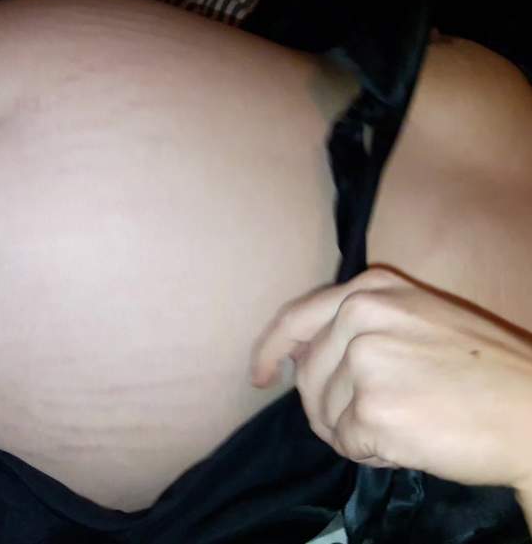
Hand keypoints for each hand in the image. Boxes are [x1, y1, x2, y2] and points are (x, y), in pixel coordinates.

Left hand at [250, 267, 531, 491]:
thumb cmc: (481, 371)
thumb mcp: (415, 319)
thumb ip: (355, 327)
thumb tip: (295, 359)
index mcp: (371, 290)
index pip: (295, 320)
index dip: (269, 352)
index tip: (260, 376)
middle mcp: (361, 316)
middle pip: (307, 377)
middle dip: (330, 408)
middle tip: (379, 419)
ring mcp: (366, 361)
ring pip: (323, 413)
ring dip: (355, 431)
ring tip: (408, 423)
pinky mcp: (373, 409)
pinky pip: (346, 443)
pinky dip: (372, 452)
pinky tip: (410, 441)